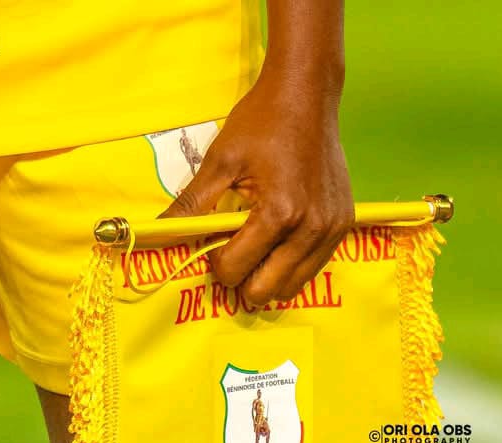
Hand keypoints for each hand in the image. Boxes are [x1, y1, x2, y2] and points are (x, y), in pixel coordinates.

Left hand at [160, 72, 354, 308]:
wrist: (307, 93)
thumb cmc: (261, 122)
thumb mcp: (220, 161)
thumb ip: (191, 205)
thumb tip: (158, 233)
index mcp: (277, 213)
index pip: (235, 269)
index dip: (216, 262)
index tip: (213, 243)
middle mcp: (309, 228)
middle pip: (265, 291)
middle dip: (242, 279)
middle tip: (233, 254)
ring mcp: (330, 230)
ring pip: (292, 288)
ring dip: (268, 278)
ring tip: (257, 250)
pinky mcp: (343, 226)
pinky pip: (313, 268)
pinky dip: (292, 266)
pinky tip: (280, 243)